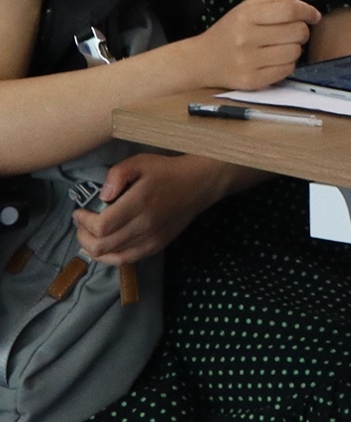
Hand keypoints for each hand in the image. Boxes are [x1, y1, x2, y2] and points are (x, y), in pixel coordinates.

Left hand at [76, 154, 239, 265]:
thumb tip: (102, 196)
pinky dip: (110, 257)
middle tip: (81, 224)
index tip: (79, 212)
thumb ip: (117, 174)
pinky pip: (127, 260)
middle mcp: (144, 225)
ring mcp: (152, 238)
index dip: (83, 222)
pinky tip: (105, 247)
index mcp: (139, 203)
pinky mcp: (157, 245)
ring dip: (93, 249)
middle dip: (83, 237)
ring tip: (89, 236)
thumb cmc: (167, 170)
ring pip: (111, 257)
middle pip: (102, 246)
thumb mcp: (140, 161)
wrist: (200, 183)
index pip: (101, 226)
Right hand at [190, 0, 320, 90]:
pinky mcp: (251, 81)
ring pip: (295, 52)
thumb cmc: (231, 30)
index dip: (308, 11)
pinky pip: (287, 71)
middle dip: (301, 31)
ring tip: (279, 47)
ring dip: (294, 49)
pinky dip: (286, 65)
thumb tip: (311, 11)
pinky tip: (273, 61)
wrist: (200, 61)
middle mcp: (246, 39)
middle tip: (291, 33)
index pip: (290, 10)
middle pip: (297, 32)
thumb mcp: (248, 7)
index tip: (313, 16)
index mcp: (246, 16)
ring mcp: (248, 62)